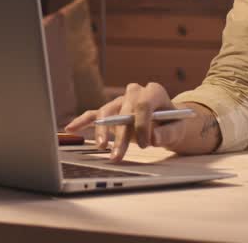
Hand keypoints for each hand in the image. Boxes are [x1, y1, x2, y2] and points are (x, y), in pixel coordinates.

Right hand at [64, 82, 182, 161]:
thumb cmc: (172, 124)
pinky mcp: (110, 111)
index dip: (142, 124)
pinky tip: (70, 128)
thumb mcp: (177, 128)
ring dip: (103, 130)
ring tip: (101, 147)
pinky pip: (93, 114)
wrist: (166, 122)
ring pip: (107, 112)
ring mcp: (120, 101)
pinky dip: (82, 121)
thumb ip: (168, 133)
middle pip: (123, 110)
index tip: (145, 143)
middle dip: (121, 134)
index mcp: (153, 92)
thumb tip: (154, 137)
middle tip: (119, 154)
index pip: (143, 104)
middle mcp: (134, 93)